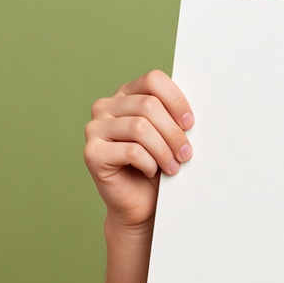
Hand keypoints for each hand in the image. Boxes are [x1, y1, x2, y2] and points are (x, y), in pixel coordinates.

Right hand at [84, 70, 194, 230]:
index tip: (190, 123)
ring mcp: (94, 129)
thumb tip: (191, 111)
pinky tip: (151, 171)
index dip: (176, 100)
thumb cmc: (157, 163)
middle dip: (174, 132)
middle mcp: (105, 106)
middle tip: (186, 153)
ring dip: (164, 150)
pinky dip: (149, 163)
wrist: (140, 202)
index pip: (153, 80)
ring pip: (140, 127)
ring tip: (173, 166)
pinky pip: (131, 151)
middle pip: (149, 105)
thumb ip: (173, 113)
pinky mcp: (92, 153)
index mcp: (126, 93)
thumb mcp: (168, 132)